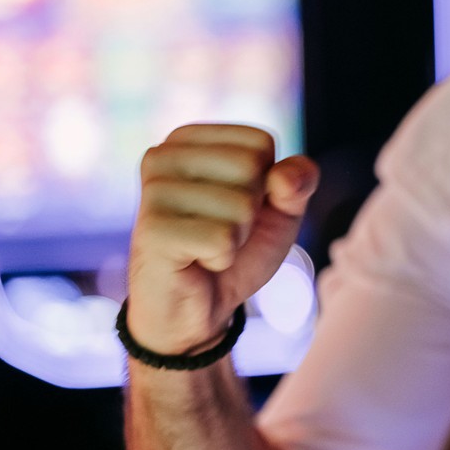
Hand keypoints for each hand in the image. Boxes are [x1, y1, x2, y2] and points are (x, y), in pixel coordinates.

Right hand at [127, 124, 318, 356]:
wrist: (197, 309)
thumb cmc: (235, 250)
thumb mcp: (280, 211)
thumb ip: (298, 181)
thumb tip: (285, 177)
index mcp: (188, 140)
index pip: (259, 142)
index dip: (267, 183)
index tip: (235, 206)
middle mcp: (162, 156)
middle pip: (251, 167)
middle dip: (252, 211)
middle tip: (222, 231)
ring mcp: (152, 191)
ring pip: (240, 205)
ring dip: (237, 238)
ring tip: (207, 247)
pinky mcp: (151, 230)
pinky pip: (223, 239)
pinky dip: (223, 259)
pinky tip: (197, 262)